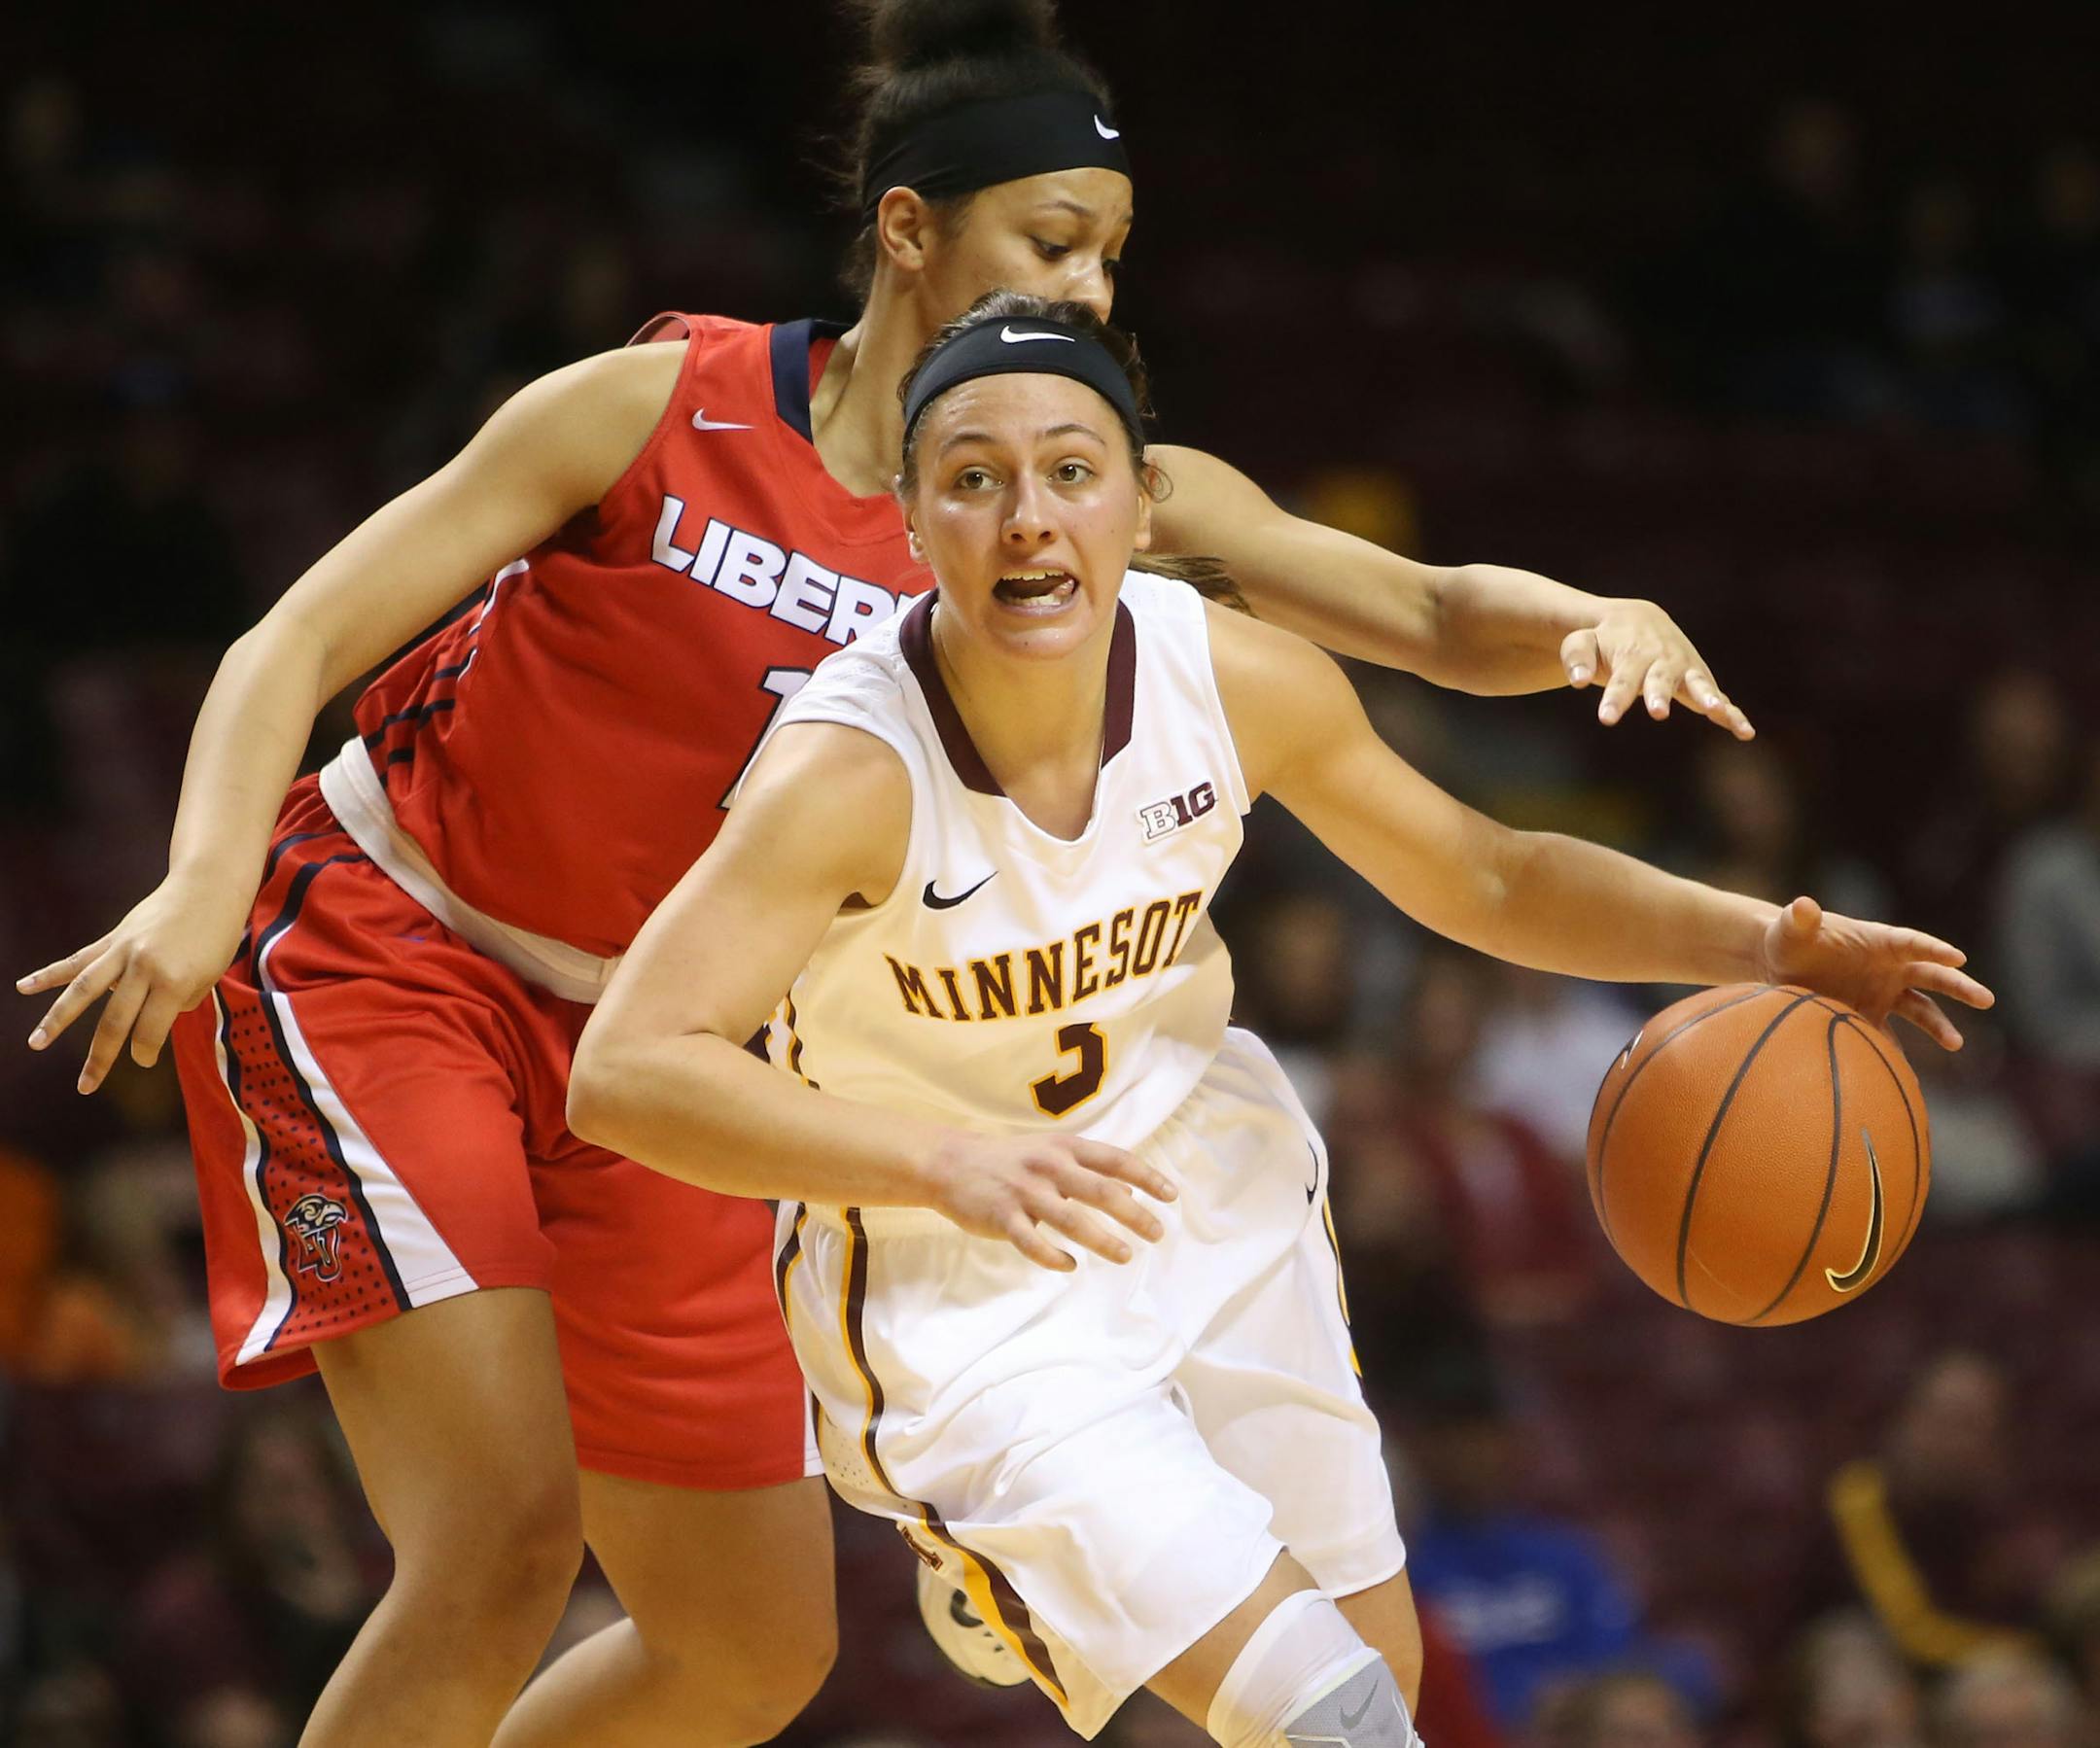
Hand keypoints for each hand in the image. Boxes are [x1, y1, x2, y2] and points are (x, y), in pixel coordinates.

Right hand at [18, 870, 252, 1092]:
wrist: (207, 886)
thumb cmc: (217, 935)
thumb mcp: (210, 975)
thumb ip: (180, 1001)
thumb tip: (147, 1018)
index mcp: (174, 981)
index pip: (151, 1030)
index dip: (146, 1050)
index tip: (145, 1059)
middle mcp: (144, 968)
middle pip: (115, 1020)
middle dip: (101, 1057)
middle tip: (85, 1086)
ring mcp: (124, 951)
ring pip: (84, 990)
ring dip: (58, 1020)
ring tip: (36, 1043)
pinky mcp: (113, 938)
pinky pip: (79, 960)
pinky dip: (50, 974)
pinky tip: (24, 987)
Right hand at [926, 1133, 1177, 1270]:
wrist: (952, 1163)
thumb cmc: (1012, 1160)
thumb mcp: (1052, 1153)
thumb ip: (1091, 1171)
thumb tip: (1134, 1197)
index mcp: (1065, 1148)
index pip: (1115, 1161)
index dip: (1147, 1177)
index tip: (1172, 1196)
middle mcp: (1049, 1166)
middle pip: (1101, 1191)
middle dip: (1134, 1215)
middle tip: (1158, 1233)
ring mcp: (1025, 1192)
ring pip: (1071, 1219)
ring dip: (1103, 1239)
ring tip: (1126, 1256)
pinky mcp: (1002, 1217)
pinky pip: (1032, 1242)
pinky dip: (1054, 1257)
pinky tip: (1071, 1265)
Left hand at [1561, 601, 1753, 738]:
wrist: (1638, 620)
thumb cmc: (1604, 639)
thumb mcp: (1582, 642)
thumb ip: (1576, 658)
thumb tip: (1576, 681)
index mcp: (1634, 652)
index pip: (1623, 679)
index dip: (1615, 698)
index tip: (1606, 718)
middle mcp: (1664, 661)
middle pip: (1660, 680)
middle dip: (1659, 695)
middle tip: (1657, 712)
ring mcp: (1686, 670)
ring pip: (1698, 684)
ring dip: (1708, 697)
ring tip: (1716, 711)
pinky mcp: (1700, 680)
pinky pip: (1719, 699)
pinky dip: (1732, 714)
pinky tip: (1745, 733)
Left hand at [1756, 895, 1993, 1050]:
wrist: (1778, 964)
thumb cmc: (1789, 939)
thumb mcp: (1791, 928)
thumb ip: (1799, 919)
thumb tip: (1802, 906)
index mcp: (1879, 941)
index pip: (1913, 943)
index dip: (1934, 949)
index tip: (1957, 958)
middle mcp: (1889, 968)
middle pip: (1932, 976)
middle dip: (1959, 987)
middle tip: (1986, 1000)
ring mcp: (1883, 994)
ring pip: (1920, 1010)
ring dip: (1939, 1026)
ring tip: (1956, 1043)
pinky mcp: (1868, 1017)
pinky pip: (1889, 1037)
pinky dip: (1897, 1054)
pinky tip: (1907, 1074)